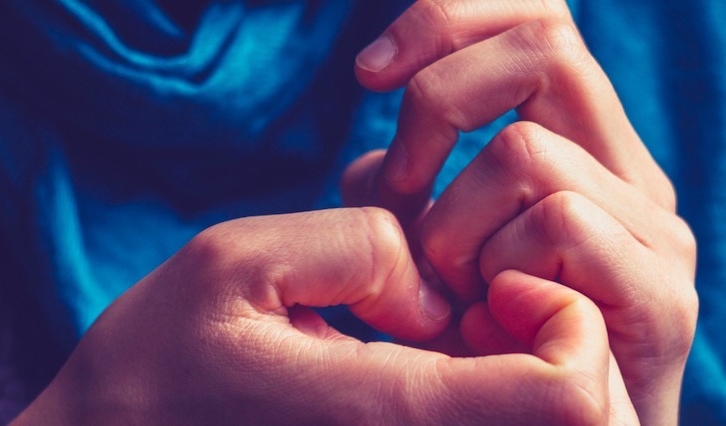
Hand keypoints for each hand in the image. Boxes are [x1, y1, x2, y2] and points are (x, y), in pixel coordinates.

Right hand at [14, 208, 635, 423]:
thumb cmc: (155, 365)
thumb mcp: (237, 263)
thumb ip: (361, 247)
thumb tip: (438, 291)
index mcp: (391, 418)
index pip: (570, 398)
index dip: (568, 320)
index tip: (499, 278)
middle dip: (562, 346)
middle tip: (481, 302)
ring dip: (531, 374)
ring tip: (452, 332)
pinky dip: (494, 397)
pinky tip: (431, 361)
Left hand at [345, 1, 698, 423]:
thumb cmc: (483, 353)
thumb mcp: (427, 248)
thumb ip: (406, 190)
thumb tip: (374, 162)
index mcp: (586, 146)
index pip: (539, 15)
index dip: (448, 18)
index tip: (368, 75)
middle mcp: (631, 173)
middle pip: (545, 44)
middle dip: (437, 102)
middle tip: (399, 187)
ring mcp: (657, 232)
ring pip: (529, 150)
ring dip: (453, 224)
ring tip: (452, 295)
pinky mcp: (664, 295)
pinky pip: (561, 222)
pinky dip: (497, 267)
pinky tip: (490, 319)